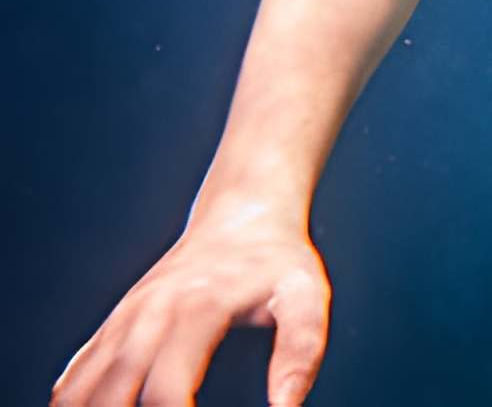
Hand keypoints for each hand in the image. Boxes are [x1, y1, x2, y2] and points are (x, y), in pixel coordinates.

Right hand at [52, 203, 329, 406]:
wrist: (243, 215)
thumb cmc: (277, 261)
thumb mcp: (307, 296)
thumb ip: (302, 350)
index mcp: (195, 309)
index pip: (167, 390)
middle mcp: (149, 314)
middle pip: (113, 393)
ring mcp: (126, 319)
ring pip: (81, 385)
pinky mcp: (116, 324)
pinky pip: (76, 373)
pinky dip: (73, 401)